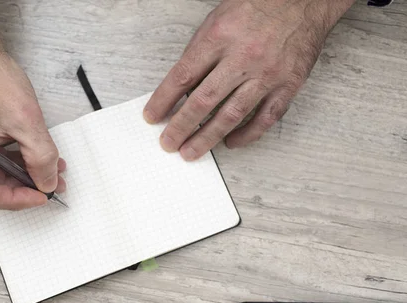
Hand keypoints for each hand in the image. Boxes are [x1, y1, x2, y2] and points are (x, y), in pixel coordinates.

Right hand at [0, 54, 65, 209]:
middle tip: (53, 184)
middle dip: (25, 186)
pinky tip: (37, 159)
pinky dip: (16, 163)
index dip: (18, 199)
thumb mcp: (25, 121)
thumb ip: (41, 158)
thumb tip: (48, 183)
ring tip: (51, 169)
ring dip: (24, 174)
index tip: (42, 196)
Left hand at [144, 0, 354, 159]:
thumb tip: (181, 87)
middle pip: (204, 101)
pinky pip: (266, 118)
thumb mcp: (218, 20)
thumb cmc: (259, 7)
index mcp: (220, 37)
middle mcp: (243, 57)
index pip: (183, 76)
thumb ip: (199, 52)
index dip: (163, 100)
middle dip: (181, 126)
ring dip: (207, 138)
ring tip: (190, 152)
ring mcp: (267, 74)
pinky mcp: (288, 85)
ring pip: (232, 115)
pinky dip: (247, 135)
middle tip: (168, 143)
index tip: (151, 116)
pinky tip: (230, 142)